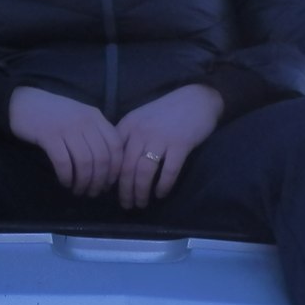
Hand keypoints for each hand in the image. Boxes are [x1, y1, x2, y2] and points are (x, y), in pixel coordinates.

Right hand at [9, 86, 125, 195]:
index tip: (108, 183)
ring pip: (84, 162)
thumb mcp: (80, 117)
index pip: (115, 146)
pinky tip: (65, 182)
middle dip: (99, 180)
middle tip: (93, 192)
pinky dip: (67, 176)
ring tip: (79, 191)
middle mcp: (85, 121)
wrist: (24, 103)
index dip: (115, 168)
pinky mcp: (49, 136)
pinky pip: (64, 162)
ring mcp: (67, 128)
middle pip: (101, 157)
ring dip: (83, 182)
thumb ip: (95, 133)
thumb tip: (108, 166)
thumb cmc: (54, 114)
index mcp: (95, 117)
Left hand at [113, 85, 222, 208]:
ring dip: (141, 192)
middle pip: (127, 168)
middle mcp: (141, 132)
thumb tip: (117, 167)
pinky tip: (160, 194)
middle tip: (126, 205)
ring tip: (141, 203)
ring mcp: (161, 138)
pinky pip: (169, 171)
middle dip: (124, 191)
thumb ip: (128, 137)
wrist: (196, 99)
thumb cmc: (167, 111)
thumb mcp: (141, 119)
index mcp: (128, 125)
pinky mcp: (180, 144)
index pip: (113, 155)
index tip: (108, 191)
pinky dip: (163, 186)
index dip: (109, 176)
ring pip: (144, 172)